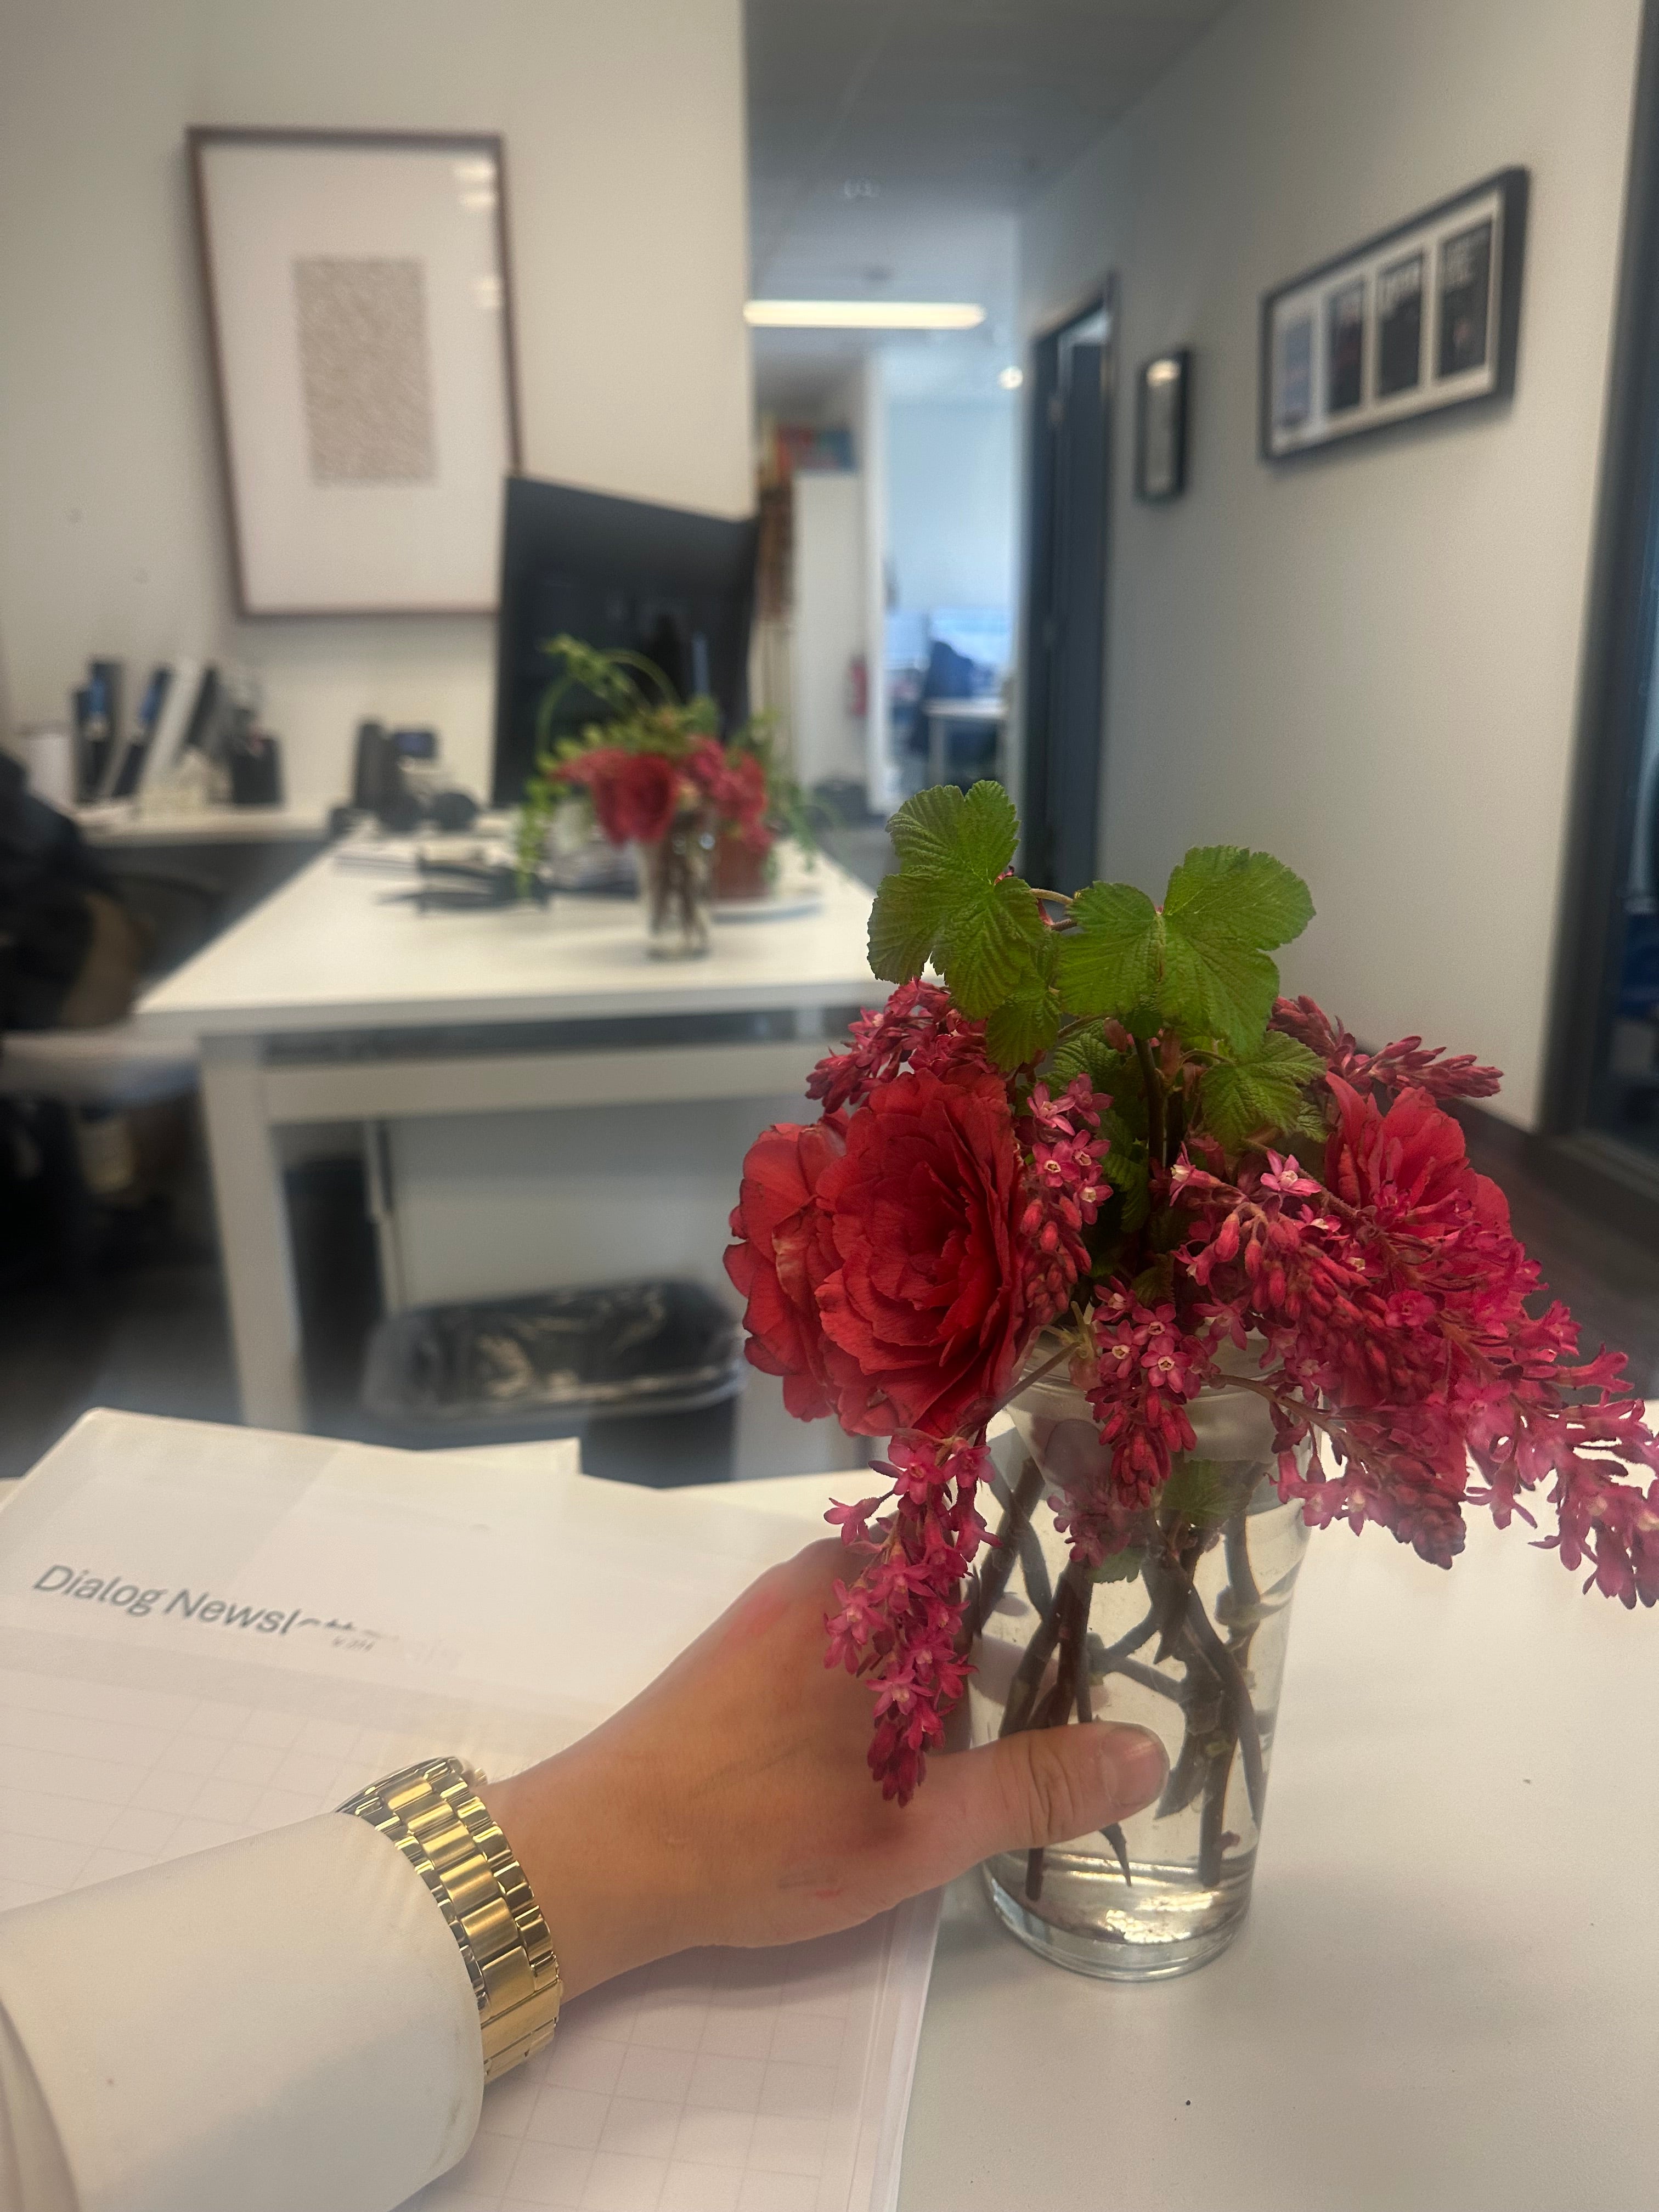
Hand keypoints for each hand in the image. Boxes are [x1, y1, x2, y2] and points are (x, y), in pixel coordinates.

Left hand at [484, 1538, 1166, 1996]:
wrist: (596, 1856)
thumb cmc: (758, 1833)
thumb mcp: (915, 1827)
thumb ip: (1032, 1788)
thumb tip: (1150, 1753)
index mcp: (868, 1590)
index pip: (986, 1543)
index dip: (1047, 1582)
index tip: (1101, 1626)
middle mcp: (821, 1576)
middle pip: (944, 1588)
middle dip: (1000, 1646)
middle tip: (1056, 1718)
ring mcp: (773, 1612)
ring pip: (891, 1623)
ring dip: (939, 1676)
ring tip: (981, 1751)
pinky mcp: (739, 1654)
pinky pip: (842, 1646)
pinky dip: (884, 1686)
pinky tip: (894, 1759)